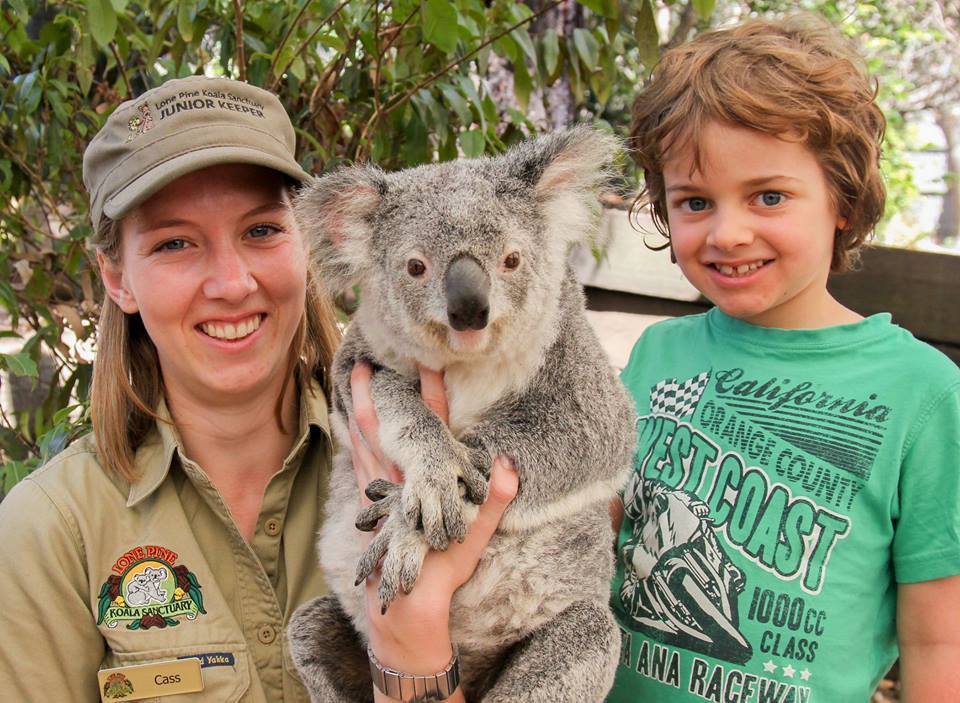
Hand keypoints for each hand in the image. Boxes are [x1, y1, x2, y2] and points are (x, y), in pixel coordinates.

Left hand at [348, 362, 518, 680]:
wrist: (408, 600)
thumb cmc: (444, 569)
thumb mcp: (475, 534)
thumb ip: (495, 498)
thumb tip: (509, 464)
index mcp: (427, 479)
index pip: (432, 426)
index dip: (430, 393)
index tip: (426, 363)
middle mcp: (399, 480)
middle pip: (380, 428)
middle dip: (371, 395)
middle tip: (361, 364)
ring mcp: (380, 492)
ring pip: (363, 443)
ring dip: (358, 413)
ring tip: (352, 386)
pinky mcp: (370, 505)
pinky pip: (360, 463)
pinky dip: (356, 441)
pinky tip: (353, 432)